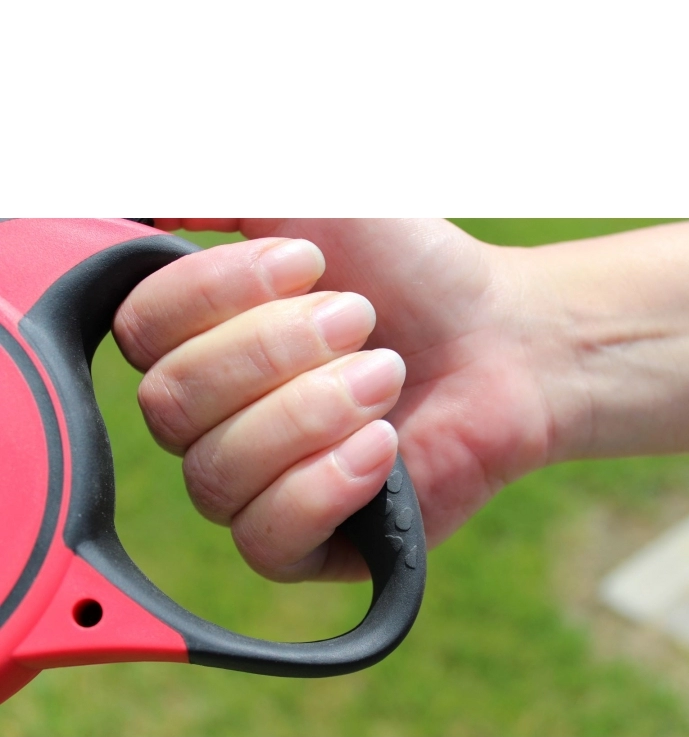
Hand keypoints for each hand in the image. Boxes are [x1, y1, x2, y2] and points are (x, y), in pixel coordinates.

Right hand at [114, 220, 552, 580]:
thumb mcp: (311, 198)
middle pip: (172, 405)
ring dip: (310, 411)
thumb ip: (218, 191)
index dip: (218, 292)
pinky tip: (382, 446)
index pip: (141, 330)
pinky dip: (326, 484)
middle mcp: (210, 420)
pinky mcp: (306, 545)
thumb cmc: (408, 270)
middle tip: (359, 318)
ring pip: (216, 474)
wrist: (500, 340)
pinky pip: (267, 539)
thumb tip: (145, 207)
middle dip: (275, 349)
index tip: (310, 259)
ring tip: (386, 374)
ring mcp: (253, 488)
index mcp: (197, 341)